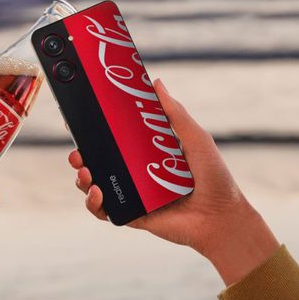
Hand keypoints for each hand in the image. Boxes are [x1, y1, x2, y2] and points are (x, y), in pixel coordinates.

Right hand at [70, 79, 278, 286]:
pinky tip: (98, 193)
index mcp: (146, 152)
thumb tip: (157, 83)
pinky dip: (94, 203)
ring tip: (86, 171)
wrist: (220, 216)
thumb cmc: (214, 176)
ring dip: (83, 178)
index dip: (95, 130)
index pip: (115, 138)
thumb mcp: (194, 137)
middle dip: (81, 155)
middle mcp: (136, 172)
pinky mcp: (131, 215)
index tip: (80, 119)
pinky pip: (105, 211)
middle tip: (78, 151)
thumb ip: (174, 112)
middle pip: (98, 161)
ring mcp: (132, 194)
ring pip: (95, 185)